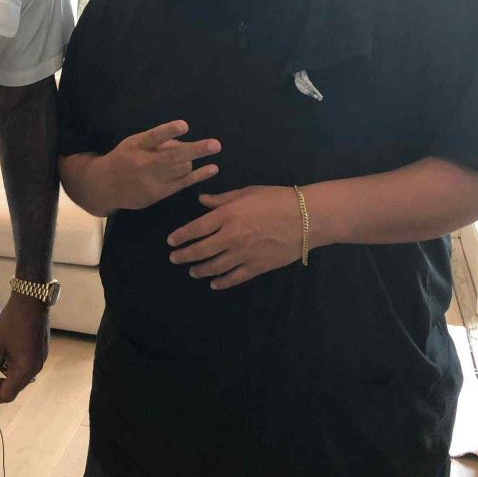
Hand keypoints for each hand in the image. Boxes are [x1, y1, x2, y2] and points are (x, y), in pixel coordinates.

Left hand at [0, 292, 48, 404]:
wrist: (32, 300)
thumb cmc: (12, 322)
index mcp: (24, 370)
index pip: (8, 394)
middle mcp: (36, 368)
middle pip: (17, 387)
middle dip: (0, 387)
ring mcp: (41, 359)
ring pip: (22, 377)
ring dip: (8, 377)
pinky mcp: (42, 350)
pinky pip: (27, 366)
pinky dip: (16, 368)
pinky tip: (7, 356)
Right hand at [102, 120, 220, 210]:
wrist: (106, 186)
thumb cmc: (124, 158)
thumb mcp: (133, 143)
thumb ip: (155, 140)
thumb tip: (182, 141)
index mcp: (136, 145)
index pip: (153, 136)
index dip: (169, 131)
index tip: (184, 125)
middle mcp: (144, 163)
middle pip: (173, 156)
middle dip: (196, 150)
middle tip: (215, 145)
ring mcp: (152, 181)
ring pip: (181, 169)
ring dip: (192, 160)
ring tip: (198, 154)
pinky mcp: (158, 194)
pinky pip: (182, 183)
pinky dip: (199, 175)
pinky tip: (212, 169)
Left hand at [167, 185, 301, 289]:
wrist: (306, 218)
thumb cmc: (275, 199)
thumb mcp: (246, 192)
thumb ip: (221, 199)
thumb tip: (201, 200)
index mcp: (227, 215)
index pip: (196, 229)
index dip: (181, 236)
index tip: (171, 242)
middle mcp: (231, 237)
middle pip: (201, 250)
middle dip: (184, 256)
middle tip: (174, 259)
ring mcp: (243, 254)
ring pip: (215, 267)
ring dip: (200, 270)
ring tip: (192, 271)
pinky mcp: (257, 267)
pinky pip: (235, 278)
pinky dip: (222, 282)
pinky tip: (214, 284)